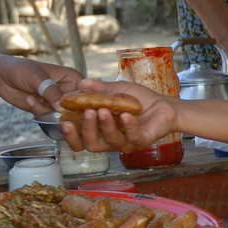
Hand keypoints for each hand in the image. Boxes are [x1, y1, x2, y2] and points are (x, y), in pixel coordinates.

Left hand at [0, 58, 82, 114]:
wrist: (2, 78)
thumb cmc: (23, 70)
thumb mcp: (38, 78)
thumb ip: (51, 92)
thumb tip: (62, 108)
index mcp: (73, 79)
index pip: (88, 92)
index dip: (88, 101)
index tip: (79, 106)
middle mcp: (69, 92)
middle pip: (79, 108)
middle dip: (67, 111)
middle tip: (53, 107)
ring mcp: (59, 103)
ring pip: (63, 116)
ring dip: (48, 111)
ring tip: (33, 98)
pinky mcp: (48, 111)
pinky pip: (49, 118)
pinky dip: (39, 112)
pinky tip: (30, 100)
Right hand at [60, 79, 178, 153]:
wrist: (164, 105)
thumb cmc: (139, 100)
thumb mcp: (116, 91)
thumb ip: (98, 89)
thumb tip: (80, 84)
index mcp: (101, 131)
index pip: (80, 140)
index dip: (70, 135)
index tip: (64, 121)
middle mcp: (111, 141)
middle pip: (91, 144)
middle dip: (87, 129)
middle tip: (88, 111)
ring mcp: (126, 143)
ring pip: (110, 141)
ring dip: (105, 125)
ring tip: (104, 109)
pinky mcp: (141, 141)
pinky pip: (132, 136)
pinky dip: (128, 126)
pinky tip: (126, 115)